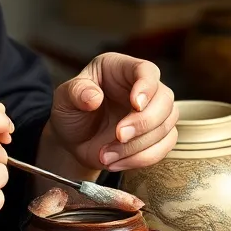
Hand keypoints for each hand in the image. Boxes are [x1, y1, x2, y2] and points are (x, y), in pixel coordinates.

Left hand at [46, 53, 177, 172]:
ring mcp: (152, 112)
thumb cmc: (72, 112)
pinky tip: (116, 162)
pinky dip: (142, 159)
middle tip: (119, 136)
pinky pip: (164, 148)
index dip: (146, 86)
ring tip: (107, 155)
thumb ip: (76, 93)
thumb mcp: (64, 99)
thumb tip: (93, 97)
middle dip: (144, 122)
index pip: (145, 70)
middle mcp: (142, 88)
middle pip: (164, 99)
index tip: (135, 104)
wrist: (74, 142)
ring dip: (138, 145)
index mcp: (120, 69)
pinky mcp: (156, 136)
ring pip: (166, 126)